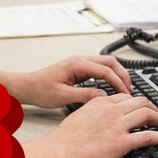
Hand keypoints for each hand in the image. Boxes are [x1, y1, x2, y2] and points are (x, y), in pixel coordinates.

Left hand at [14, 55, 131, 108]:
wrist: (27, 86)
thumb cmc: (40, 90)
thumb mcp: (63, 96)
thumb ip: (84, 95)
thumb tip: (103, 96)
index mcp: (77, 64)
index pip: (105, 70)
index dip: (118, 82)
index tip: (126, 94)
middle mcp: (80, 60)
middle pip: (110, 62)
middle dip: (122, 75)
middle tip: (130, 89)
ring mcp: (80, 63)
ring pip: (106, 64)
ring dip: (117, 74)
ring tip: (124, 88)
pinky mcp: (78, 69)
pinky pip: (99, 68)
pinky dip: (109, 75)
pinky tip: (112, 86)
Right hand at [22, 94, 157, 157]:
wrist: (58, 152)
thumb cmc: (63, 140)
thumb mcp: (78, 117)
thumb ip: (92, 113)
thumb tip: (98, 118)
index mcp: (99, 103)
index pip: (124, 96)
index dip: (136, 101)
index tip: (140, 107)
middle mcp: (111, 110)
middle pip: (139, 101)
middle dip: (151, 106)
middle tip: (156, 113)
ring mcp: (118, 125)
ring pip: (147, 113)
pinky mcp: (122, 142)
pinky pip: (149, 136)